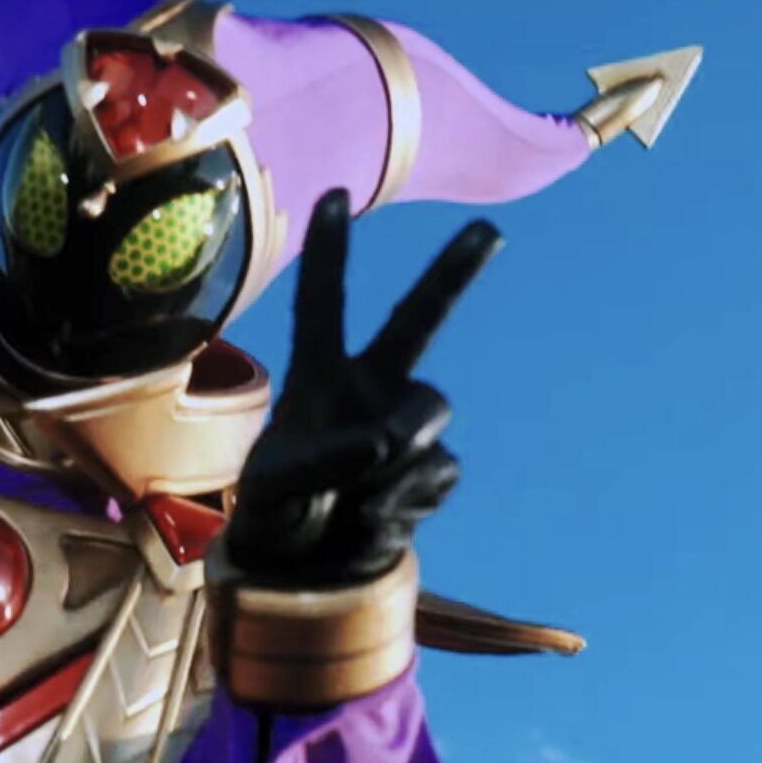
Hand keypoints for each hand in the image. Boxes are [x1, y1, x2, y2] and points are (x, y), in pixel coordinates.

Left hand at [227, 189, 500, 588]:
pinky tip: (371, 518)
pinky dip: (404, 502)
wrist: (306, 566)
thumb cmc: (274, 509)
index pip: (322, 306)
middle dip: (453, 274)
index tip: (336, 196)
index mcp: (317, 375)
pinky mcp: (431, 467)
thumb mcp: (272, 488)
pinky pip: (436, 472)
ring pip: (428, 414)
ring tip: (353, 496)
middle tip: (489, 229)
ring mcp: (404, 424)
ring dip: (396, 454)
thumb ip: (320, 460)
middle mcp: (368, 387)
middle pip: (417, 321)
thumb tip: (383, 441)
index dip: (331, 253)